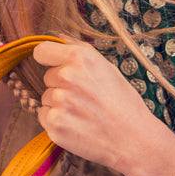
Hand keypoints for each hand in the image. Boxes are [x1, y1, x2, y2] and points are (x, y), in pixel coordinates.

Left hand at [33, 38, 161, 175]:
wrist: (133, 139)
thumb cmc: (123, 103)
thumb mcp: (107, 68)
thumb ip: (79, 51)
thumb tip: (57, 36)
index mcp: (81, 58)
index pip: (42, 51)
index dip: (48, 59)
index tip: (54, 66)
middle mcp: (67, 76)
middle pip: (47, 77)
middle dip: (61, 85)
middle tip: (85, 98)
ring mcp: (59, 101)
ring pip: (46, 98)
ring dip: (59, 105)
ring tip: (84, 113)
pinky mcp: (54, 123)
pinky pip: (44, 116)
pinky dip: (56, 121)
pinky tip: (77, 125)